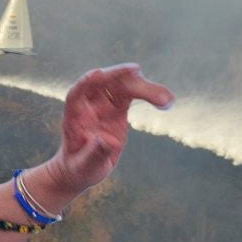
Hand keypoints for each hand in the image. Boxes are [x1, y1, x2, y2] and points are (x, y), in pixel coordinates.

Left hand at [42, 63, 173, 200]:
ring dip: (145, 88)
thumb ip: (95, 153)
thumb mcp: (85, 166)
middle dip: (126, 82)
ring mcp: (103, 102)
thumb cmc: (79, 168)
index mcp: (74, 114)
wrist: (83, 168)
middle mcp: (88, 103)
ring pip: (124, 85)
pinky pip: (134, 93)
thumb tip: (108, 141)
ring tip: (167, 101)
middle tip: (151, 91)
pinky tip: (166, 102)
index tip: (99, 73)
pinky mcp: (118, 106)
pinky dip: (150, 95)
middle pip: (106, 83)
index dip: (87, 82)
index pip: (78, 92)